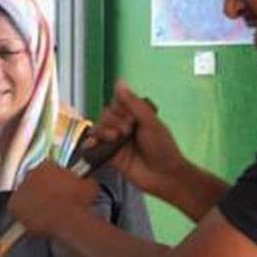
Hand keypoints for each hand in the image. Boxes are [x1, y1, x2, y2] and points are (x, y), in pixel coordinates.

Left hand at [9, 161, 97, 236]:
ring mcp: (20, 189)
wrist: (66, 219)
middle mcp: (30, 173)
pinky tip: (32, 220)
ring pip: (25, 195)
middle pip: (34, 180)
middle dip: (41, 190)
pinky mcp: (13, 205)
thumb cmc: (78, 203)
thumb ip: (84, 181)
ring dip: (32, 201)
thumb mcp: (90, 186)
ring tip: (43, 213)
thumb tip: (88, 183)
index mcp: (47, 165)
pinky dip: (22, 214)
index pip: (48, 168)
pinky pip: (16, 209)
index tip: (59, 188)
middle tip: (51, 202)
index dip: (54, 180)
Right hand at [95, 80, 185, 196]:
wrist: (164, 175)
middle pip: (106, 114)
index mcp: (136, 116)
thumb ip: (133, 103)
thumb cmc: (163, 148)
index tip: (131, 116)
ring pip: (99, 128)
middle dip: (113, 121)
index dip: (120, 107)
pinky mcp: (109, 156)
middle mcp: (124, 126)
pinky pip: (94, 146)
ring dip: (104, 131)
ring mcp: (116, 141)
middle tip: (127, 131)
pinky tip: (94, 144)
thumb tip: (119, 81)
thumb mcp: (150, 122)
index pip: (118, 102)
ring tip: (115, 139)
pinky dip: (91, 143)